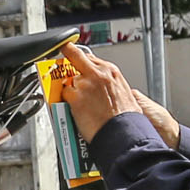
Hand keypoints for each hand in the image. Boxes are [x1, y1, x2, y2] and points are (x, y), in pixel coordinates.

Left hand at [58, 44, 177, 144]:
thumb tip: (105, 85)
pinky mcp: (75, 98)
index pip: (90, 58)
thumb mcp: (125, 92)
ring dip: (71, 89)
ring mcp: (85, 85)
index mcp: (111, 71)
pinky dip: (66, 101)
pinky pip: (64, 95)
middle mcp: (97, 74)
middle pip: (76, 58)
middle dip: (69, 57)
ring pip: (69, 80)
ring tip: (80, 102)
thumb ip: (111, 83)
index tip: (76, 61)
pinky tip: (75, 108)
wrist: (122, 132)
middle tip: (65, 63)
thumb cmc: (126, 117)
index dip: (81, 61)